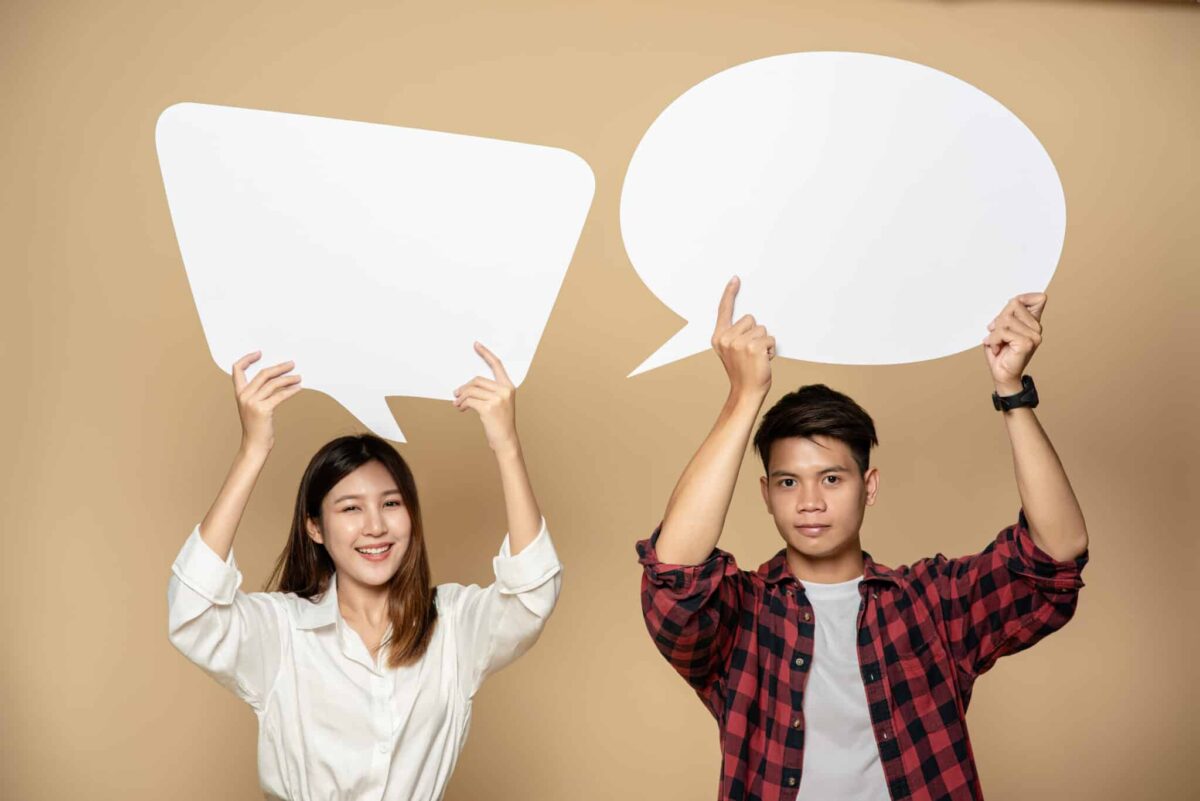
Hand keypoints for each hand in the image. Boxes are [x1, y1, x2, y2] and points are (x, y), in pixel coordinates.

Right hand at [231, 352, 301, 453]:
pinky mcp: (263, 410)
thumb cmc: (257, 427)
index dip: (247, 359)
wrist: (254, 445)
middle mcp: (244, 396)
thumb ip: (258, 393)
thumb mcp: (253, 407)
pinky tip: (298, 388)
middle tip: (291, 364)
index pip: (237, 369)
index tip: (259, 353)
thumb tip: (276, 379)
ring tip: (299, 377)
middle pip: (263, 374)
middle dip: (279, 367)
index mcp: (239, 393)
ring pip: (273, 383)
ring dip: (288, 379)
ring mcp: (252, 403)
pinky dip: (291, 390)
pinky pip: (280, 395)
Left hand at [453, 342, 518, 453]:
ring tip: (457, 403)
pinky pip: (469, 400)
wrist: (506, 441)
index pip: (497, 365)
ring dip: (460, 397)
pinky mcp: (489, 408)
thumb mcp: (499, 404)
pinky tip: (460, 408)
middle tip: (456, 394)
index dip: (486, 354)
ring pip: (471, 390)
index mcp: (509, 387)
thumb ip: (488, 392)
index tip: (476, 345)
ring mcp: (498, 399)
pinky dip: (461, 404)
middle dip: (464, 387)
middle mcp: (505, 390)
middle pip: (477, 380)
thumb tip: (465, 387)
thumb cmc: (500, 423)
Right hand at [712, 276, 774, 399]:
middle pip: (750, 319)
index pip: (724, 310)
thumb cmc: (742, 372)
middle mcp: (726, 338)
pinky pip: (770, 339)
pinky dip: (771, 350)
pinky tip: (763, 360)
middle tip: (750, 352)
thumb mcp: (731, 351)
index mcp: (719, 337)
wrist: (746, 392)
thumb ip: (734, 335)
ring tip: (757, 358)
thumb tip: (750, 321)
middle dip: (755, 333)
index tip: (736, 279)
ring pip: (762, 329)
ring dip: (764, 342)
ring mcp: (739, 343)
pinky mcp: (753, 347)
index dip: (729, 293)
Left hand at [983, 293, 1046, 393]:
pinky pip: (1002, 332)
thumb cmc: (1001, 352)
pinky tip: (997, 348)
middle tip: (997, 334)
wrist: (1002, 374)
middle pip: (1014, 304)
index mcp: (1033, 322)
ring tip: (997, 343)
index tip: (1007, 314)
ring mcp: (1034, 336)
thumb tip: (1013, 301)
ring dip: (994, 332)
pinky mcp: (1026, 343)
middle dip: (999, 319)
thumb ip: (1009, 313)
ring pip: (1005, 319)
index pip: (1038, 299)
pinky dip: (994, 340)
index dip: (1021, 300)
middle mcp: (1037, 328)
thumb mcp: (1002, 327)